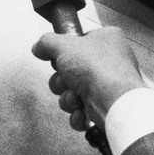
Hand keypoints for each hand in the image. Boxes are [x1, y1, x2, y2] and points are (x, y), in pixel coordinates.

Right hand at [32, 26, 147, 132]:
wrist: (115, 103)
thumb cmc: (97, 69)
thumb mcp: (64, 46)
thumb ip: (47, 42)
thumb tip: (38, 46)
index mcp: (107, 39)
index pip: (79, 42)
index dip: (64, 52)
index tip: (56, 58)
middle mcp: (110, 61)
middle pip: (72, 71)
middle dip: (62, 81)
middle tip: (65, 80)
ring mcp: (109, 86)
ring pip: (74, 93)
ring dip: (69, 98)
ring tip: (76, 98)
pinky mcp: (107, 107)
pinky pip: (83, 112)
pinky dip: (78, 115)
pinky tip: (82, 113)